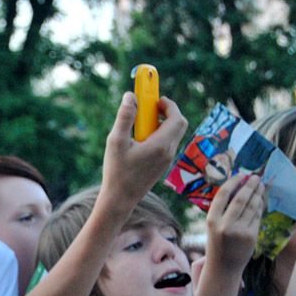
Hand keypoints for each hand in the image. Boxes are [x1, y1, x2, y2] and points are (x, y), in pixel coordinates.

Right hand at [100, 92, 187, 212]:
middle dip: (168, 112)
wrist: (120, 200)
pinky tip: (139, 140)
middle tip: (150, 108)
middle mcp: (168, 152)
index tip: (154, 98)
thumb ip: (125, 117)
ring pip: (173, 134)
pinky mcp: (162, 165)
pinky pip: (167, 144)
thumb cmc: (117, 172)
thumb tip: (130, 96)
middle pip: (179, 124)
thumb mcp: (116, 142)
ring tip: (140, 125)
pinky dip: (159, 135)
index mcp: (161, 145)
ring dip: (162, 123)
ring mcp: (167, 160)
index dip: (168, 104)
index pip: (177, 117)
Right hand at [206, 173, 263, 272]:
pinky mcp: (251, 236)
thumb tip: (238, 188)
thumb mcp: (213, 227)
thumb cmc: (217, 244)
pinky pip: (257, 217)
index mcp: (212, 221)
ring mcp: (239, 231)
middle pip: (240, 199)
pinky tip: (260, 200)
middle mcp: (225, 225)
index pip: (223, 195)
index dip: (233, 182)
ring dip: (258, 194)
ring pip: (252, 207)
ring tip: (260, 186)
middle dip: (250, 186)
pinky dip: (260, 206)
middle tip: (256, 177)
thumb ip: (223, 210)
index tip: (241, 175)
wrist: (223, 268)